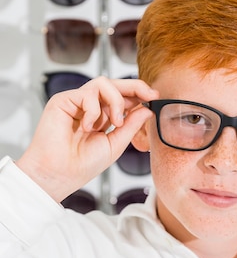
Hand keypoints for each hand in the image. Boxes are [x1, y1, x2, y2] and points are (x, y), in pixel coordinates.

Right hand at [16, 76, 158, 201]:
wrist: (60, 174)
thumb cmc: (82, 164)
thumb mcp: (115, 144)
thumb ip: (130, 126)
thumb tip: (147, 109)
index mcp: (102, 118)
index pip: (122, 98)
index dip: (138, 94)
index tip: (154, 98)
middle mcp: (90, 107)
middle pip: (114, 85)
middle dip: (135, 87)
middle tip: (149, 95)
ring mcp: (76, 102)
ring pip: (102, 83)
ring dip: (116, 101)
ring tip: (115, 123)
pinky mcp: (63, 100)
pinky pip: (87, 94)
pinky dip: (94, 110)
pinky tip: (89, 127)